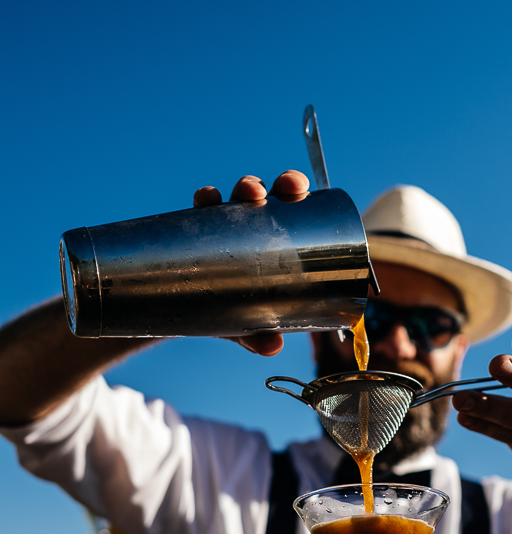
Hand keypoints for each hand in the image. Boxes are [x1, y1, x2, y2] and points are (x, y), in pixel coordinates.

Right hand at [193, 170, 309, 356]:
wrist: (194, 313)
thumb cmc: (235, 309)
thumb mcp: (248, 323)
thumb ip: (259, 334)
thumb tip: (272, 347)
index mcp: (272, 235)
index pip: (285, 204)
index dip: (292, 188)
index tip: (297, 189)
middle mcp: (247, 225)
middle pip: (257, 194)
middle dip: (260, 186)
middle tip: (260, 194)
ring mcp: (219, 227)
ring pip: (228, 198)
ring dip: (232, 190)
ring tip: (236, 196)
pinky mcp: (193, 234)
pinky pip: (197, 213)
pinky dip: (203, 202)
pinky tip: (204, 199)